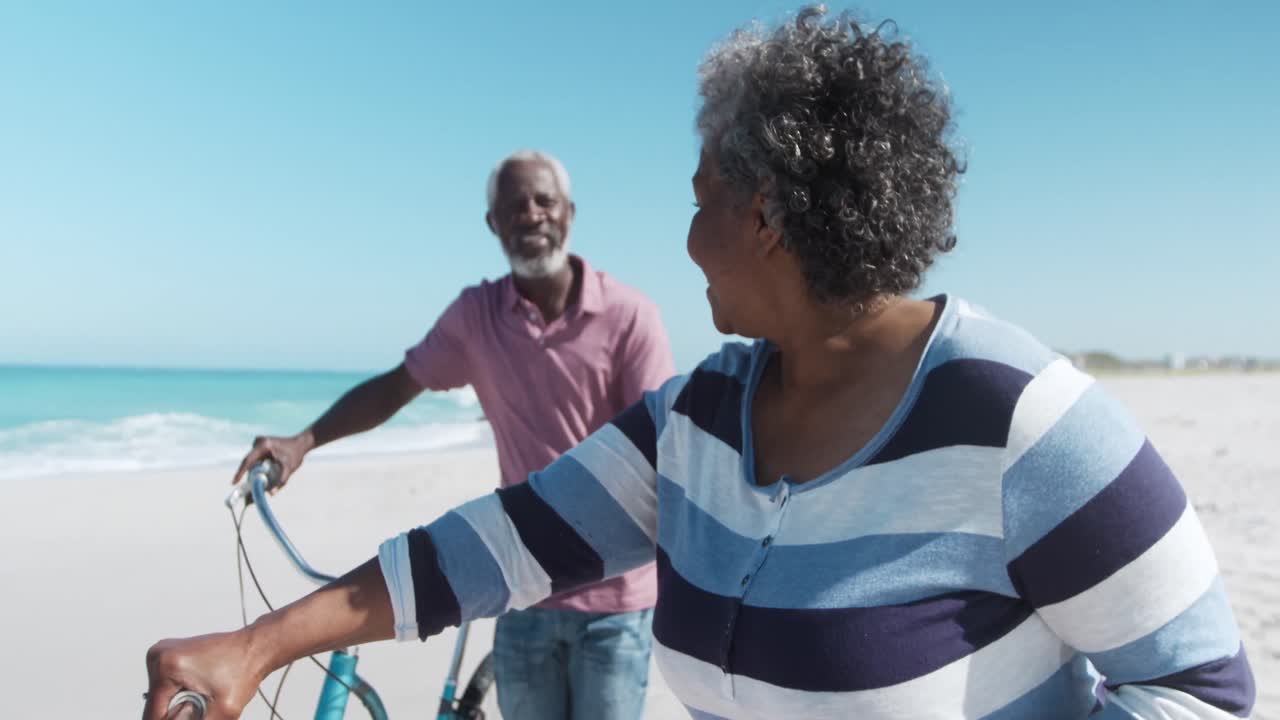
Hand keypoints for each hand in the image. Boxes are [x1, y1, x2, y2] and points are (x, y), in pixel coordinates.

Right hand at [142, 632, 262, 719]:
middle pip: (155, 706)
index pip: (153, 714)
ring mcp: (162, 653)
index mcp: (167, 665)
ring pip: (160, 698)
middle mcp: (159, 655)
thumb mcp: (224, 710)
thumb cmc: (244, 668)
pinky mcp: (168, 655)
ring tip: (204, 692)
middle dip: (178, 712)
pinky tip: (199, 686)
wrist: (254, 648)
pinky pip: (165, 687)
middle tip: (204, 702)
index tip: (195, 712)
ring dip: (179, 703)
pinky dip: (179, 694)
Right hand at [232, 433, 311, 492]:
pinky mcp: (260, 447)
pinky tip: (257, 483)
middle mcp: (259, 442)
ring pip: (252, 463)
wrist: (301, 443)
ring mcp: (259, 444)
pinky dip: (256, 471)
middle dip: (248, 479)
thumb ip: (281, 481)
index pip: (248, 460)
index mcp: (264, 445)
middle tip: (246, 495)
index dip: (240, 472)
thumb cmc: (296, 454)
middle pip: (249, 464)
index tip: (234, 482)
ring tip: (251, 493)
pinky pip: (255, 461)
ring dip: (252, 476)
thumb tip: (271, 493)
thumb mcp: (290, 468)